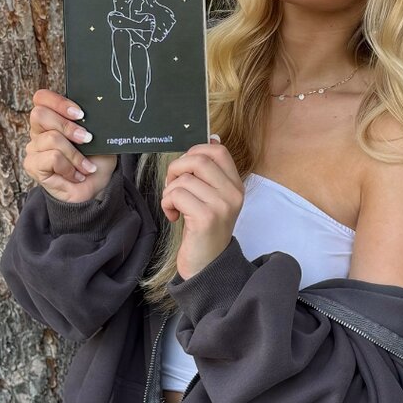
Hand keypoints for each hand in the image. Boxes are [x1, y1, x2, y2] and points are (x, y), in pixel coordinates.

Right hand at [24, 90, 118, 202]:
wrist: (96, 188)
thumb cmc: (96, 161)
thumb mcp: (99, 136)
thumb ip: (91, 122)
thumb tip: (94, 112)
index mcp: (53, 118)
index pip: (42, 98)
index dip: (58, 102)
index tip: (80, 114)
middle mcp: (39, 131)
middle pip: (39, 114)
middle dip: (68, 126)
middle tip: (87, 139)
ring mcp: (34, 148)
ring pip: (52, 138)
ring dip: (75, 154)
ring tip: (85, 166)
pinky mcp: (32, 165)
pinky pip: (52, 158)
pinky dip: (69, 167)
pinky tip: (76, 175)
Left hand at [160, 139, 244, 278]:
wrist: (207, 266)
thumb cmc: (203, 230)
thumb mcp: (212, 197)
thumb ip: (211, 171)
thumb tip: (212, 136)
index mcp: (235, 185)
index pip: (218, 150)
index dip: (194, 152)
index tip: (184, 170)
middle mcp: (233, 193)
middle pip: (198, 159)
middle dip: (176, 169)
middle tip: (172, 186)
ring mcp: (222, 205)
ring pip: (184, 179)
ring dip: (169, 191)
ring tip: (173, 206)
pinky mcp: (206, 217)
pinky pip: (177, 195)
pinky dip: (167, 203)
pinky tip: (173, 216)